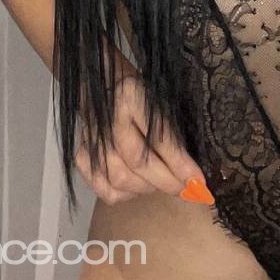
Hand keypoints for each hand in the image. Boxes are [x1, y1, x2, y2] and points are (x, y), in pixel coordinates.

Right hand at [75, 74, 213, 205]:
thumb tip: (192, 170)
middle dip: (167, 181)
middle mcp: (108, 118)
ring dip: (147, 188)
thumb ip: (172, 130)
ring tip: (164, 184)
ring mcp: (91, 139)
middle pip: (138, 161)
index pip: (158, 136)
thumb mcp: (160, 99)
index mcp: (130, 95)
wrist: (104, 85)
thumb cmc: (140, 93)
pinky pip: (103, 188)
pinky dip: (125, 195)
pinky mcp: (81, 155)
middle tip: (187, 189)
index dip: (179, 163)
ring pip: (120, 178)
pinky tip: (139, 188)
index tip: (198, 180)